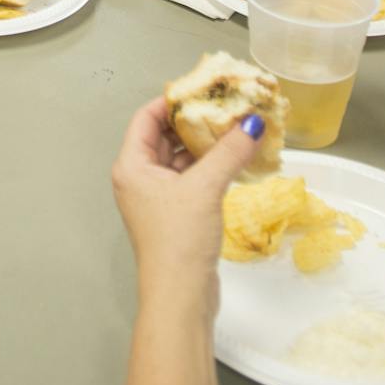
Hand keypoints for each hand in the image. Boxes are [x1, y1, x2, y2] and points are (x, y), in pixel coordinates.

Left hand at [112, 96, 263, 317]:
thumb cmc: (179, 239)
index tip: (203, 89)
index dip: (173, 100)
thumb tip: (252, 123)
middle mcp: (139, 178)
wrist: (180, 295)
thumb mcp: (205, 187)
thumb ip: (229, 152)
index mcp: (132, 166)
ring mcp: (156, 199)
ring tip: (236, 129)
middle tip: (226, 106)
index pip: (147, 117)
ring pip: (180, 159)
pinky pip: (191, 180)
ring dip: (205, 146)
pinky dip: (210, 168)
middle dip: (194, 121)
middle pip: (163, 136)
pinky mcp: (175, 215)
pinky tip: (234, 161)